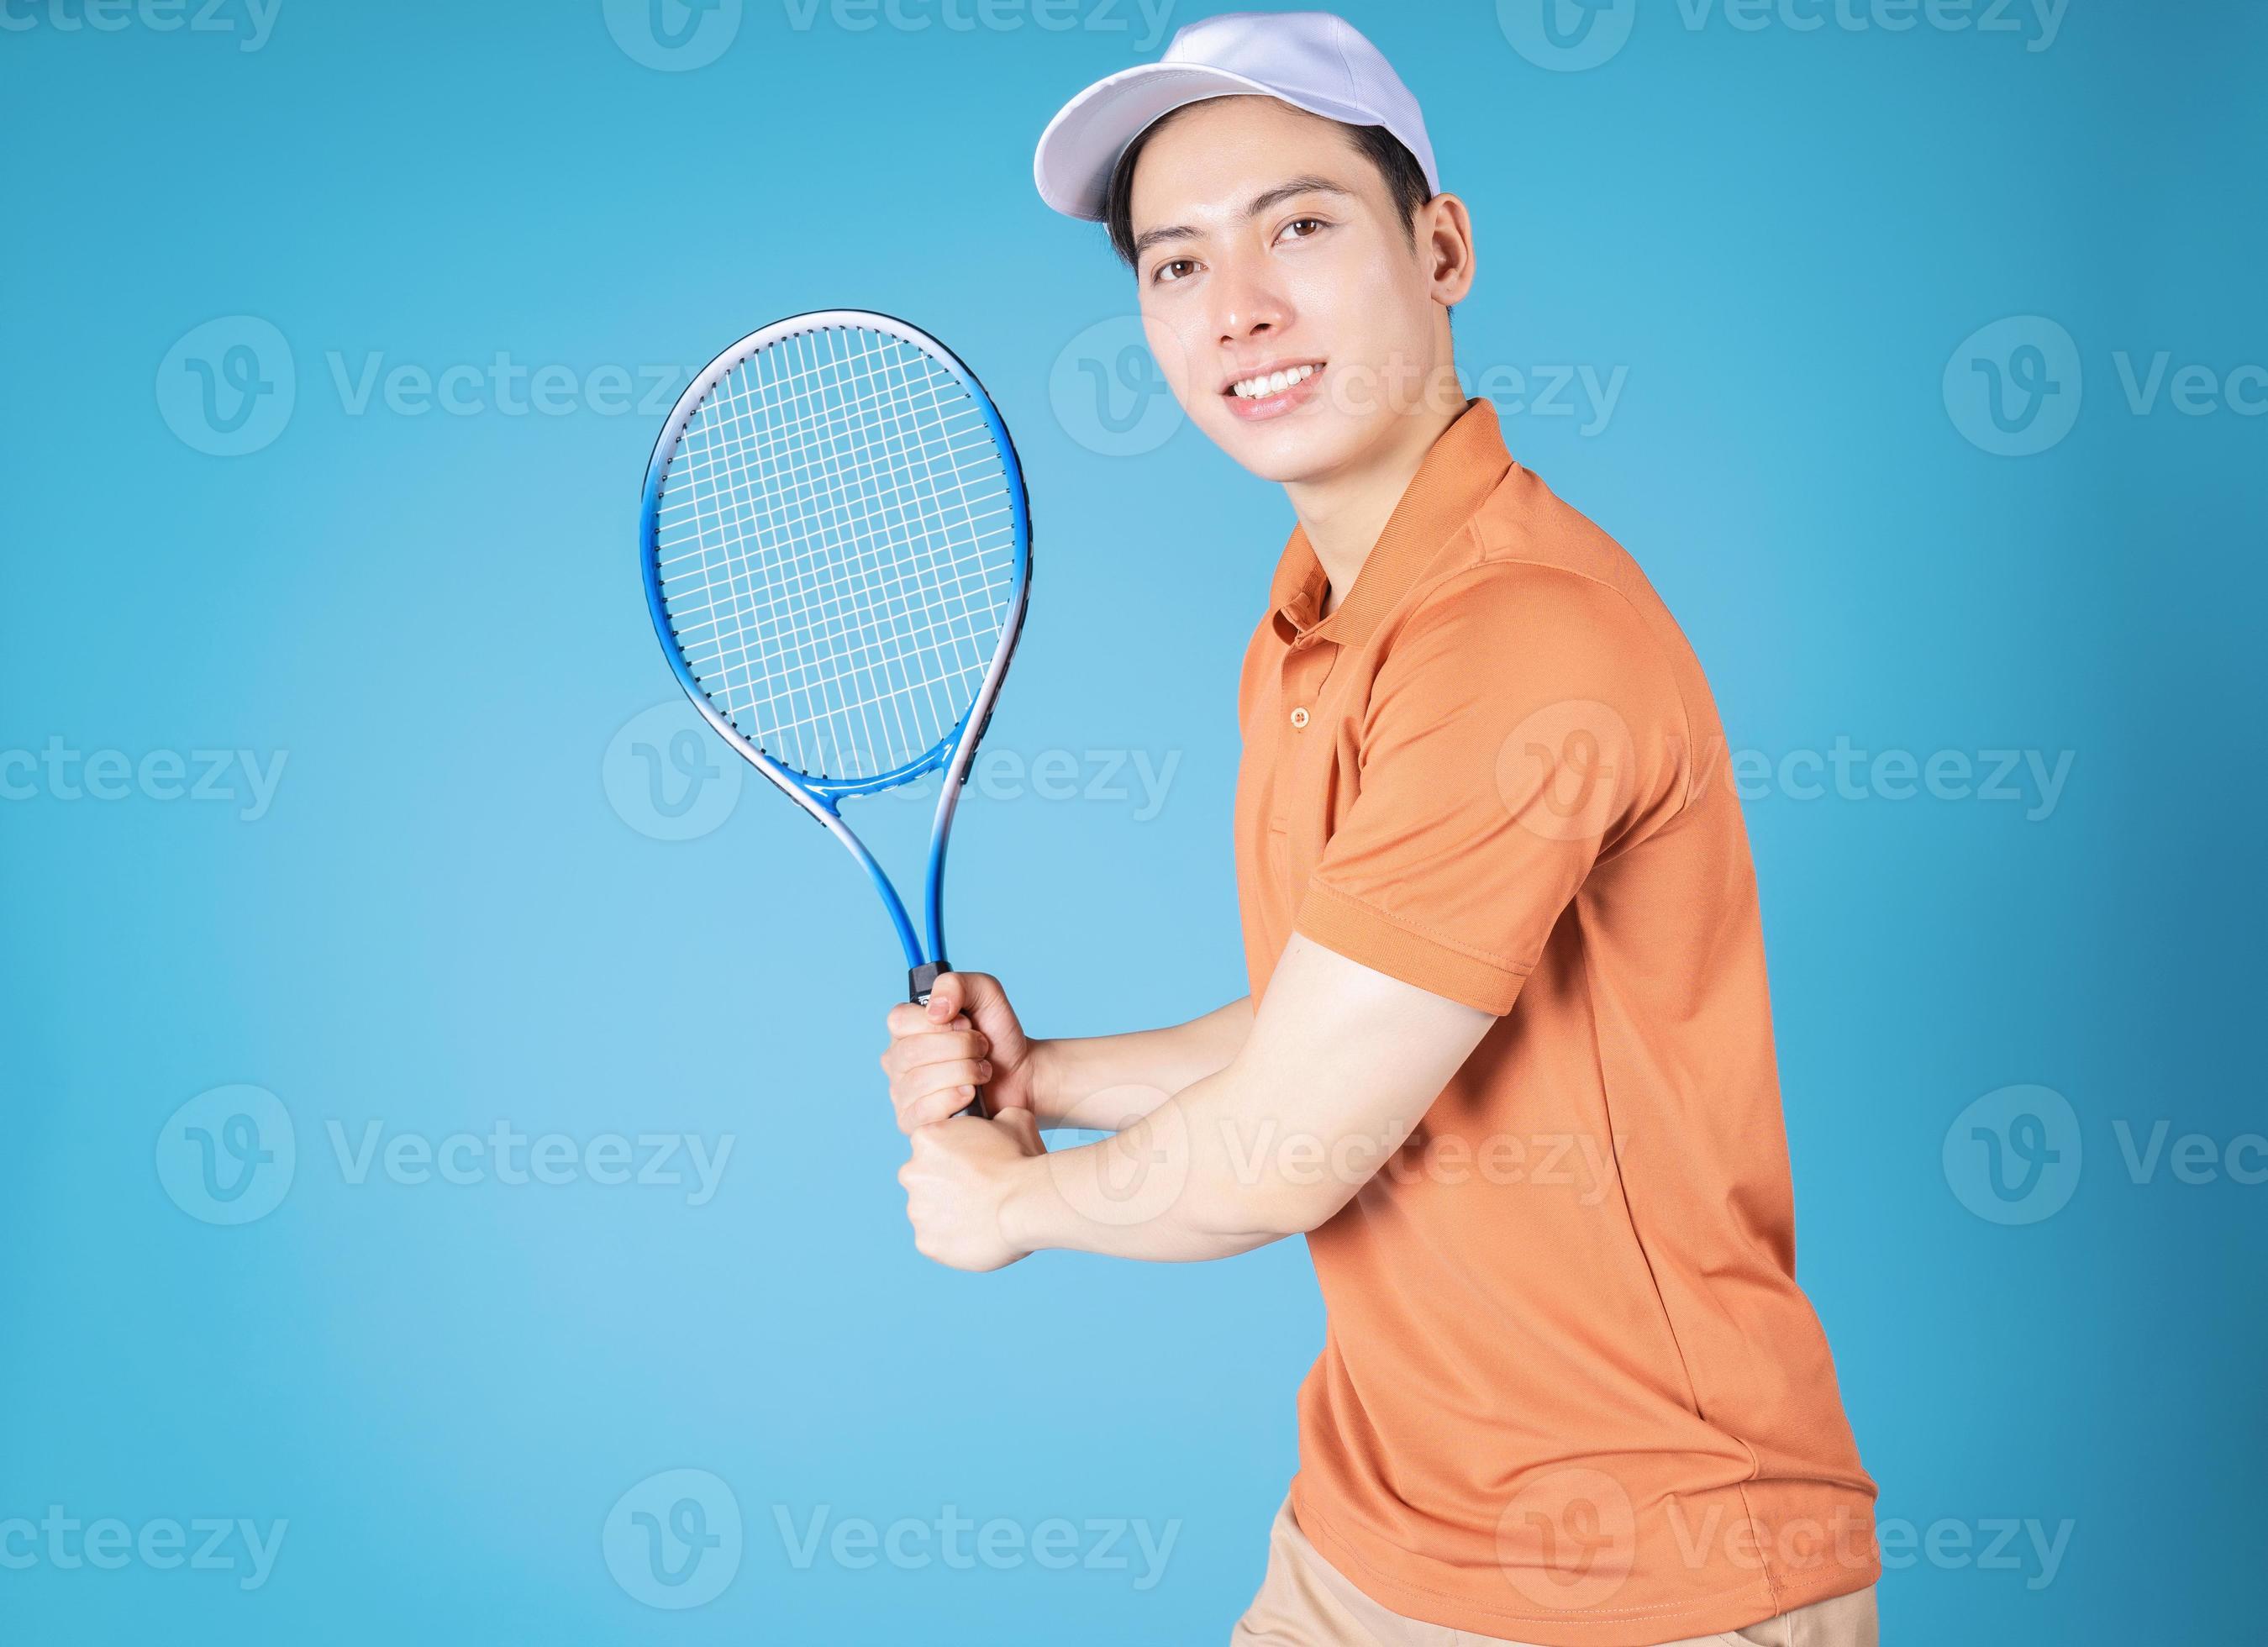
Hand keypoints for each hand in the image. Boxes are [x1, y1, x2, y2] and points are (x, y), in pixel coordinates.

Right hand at [879, 971, 1040, 1132]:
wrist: (1021, 1075)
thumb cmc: (997, 1035)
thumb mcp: (985, 992)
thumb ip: (957, 983)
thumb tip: (935, 1011)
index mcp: (905, 1028)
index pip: (900, 1020)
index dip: (939, 1024)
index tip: (968, 1024)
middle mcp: (897, 1060)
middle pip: (912, 1053)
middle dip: (959, 1048)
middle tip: (982, 1049)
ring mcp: (901, 1093)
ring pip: (919, 1082)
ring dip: (963, 1072)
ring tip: (982, 1071)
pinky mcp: (912, 1121)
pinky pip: (922, 1111)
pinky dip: (953, 1099)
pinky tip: (971, 1094)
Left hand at [898, 1109, 1044, 1270]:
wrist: (1025, 1203)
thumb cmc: (1021, 1160)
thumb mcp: (1014, 1120)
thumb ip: (996, 1118)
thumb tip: (1000, 1120)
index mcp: (925, 1138)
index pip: (932, 1146)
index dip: (955, 1155)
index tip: (974, 1165)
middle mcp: (911, 1172)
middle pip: (926, 1179)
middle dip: (948, 1185)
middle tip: (979, 1192)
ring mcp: (916, 1210)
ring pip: (930, 1212)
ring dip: (950, 1213)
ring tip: (982, 1215)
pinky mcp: (925, 1242)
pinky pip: (936, 1240)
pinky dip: (953, 1239)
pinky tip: (978, 1234)